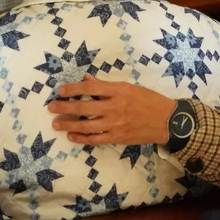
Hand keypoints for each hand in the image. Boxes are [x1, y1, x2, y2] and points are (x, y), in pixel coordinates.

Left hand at [47, 75, 176, 146]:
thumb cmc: (149, 100)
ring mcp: (115, 124)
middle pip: (83, 106)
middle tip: (51, 107)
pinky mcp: (117, 138)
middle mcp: (115, 107)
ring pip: (85, 125)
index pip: (90, 88)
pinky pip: (95, 139)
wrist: (167, 121)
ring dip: (68, 125)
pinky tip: (72, 136)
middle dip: (64, 107)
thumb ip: (107, 85)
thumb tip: (87, 81)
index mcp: (118, 91)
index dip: (72, 89)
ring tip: (56, 124)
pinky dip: (81, 138)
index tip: (60, 90)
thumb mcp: (129, 87)